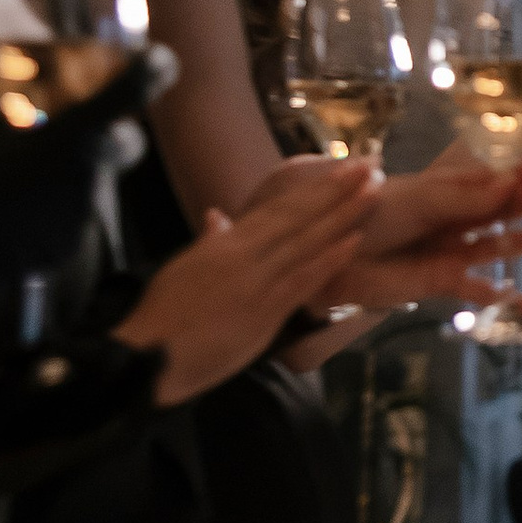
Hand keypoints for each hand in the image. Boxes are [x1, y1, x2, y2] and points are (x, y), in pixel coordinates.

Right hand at [0, 46, 169, 292]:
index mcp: (70, 135)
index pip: (130, 92)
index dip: (151, 71)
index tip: (160, 59)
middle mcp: (88, 172)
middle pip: (128, 144)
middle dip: (116, 133)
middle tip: (87, 125)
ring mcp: (82, 211)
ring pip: (95, 179)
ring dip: (73, 170)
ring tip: (27, 172)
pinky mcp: (70, 243)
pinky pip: (72, 213)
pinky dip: (54, 205)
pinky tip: (19, 205)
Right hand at [115, 162, 378, 402]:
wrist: (148, 358)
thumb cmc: (161, 317)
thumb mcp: (183, 269)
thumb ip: (209, 243)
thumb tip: (217, 217)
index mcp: (225, 243)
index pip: (278, 208)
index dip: (313, 188)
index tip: (343, 169)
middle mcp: (244, 255)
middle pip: (298, 216)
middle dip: (336, 189)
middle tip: (370, 164)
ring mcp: (256, 282)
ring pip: (306, 241)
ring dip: (343, 215)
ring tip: (373, 189)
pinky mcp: (263, 313)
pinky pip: (301, 280)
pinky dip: (328, 259)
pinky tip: (354, 240)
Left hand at [322, 154, 521, 309]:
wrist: (328, 253)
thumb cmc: (368, 215)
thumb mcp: (417, 200)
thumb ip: (464, 198)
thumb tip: (511, 184)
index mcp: (449, 188)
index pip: (500, 174)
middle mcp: (457, 217)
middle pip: (505, 206)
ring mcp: (452, 249)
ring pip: (501, 244)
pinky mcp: (442, 281)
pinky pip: (481, 292)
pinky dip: (507, 301)